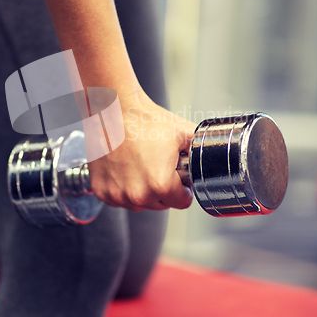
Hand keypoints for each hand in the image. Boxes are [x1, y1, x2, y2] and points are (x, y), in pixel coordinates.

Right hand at [88, 90, 195, 210]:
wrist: (113, 111)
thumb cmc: (144, 120)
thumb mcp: (183, 133)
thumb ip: (201, 149)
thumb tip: (216, 155)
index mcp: (160, 185)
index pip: (181, 202)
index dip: (183, 188)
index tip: (177, 177)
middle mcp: (137, 195)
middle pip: (160, 205)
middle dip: (163, 190)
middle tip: (158, 165)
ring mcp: (116, 195)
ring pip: (139, 204)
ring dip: (142, 191)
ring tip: (141, 165)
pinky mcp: (101, 190)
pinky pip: (118, 199)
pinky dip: (122, 188)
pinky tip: (125, 169)